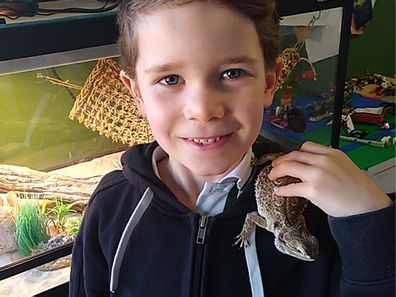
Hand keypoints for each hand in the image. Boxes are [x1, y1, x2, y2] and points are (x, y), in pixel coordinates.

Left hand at [268, 141, 391, 216]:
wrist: (366, 205)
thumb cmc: (357, 190)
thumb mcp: (344, 166)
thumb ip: (328, 162)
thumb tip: (310, 166)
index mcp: (332, 153)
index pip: (307, 146)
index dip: (294, 152)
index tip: (288, 157)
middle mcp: (323, 161)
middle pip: (294, 155)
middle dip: (281, 160)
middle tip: (275, 166)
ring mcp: (317, 175)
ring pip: (288, 167)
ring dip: (277, 171)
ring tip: (272, 176)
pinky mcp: (312, 190)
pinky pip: (290, 187)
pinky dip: (282, 189)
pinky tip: (279, 191)